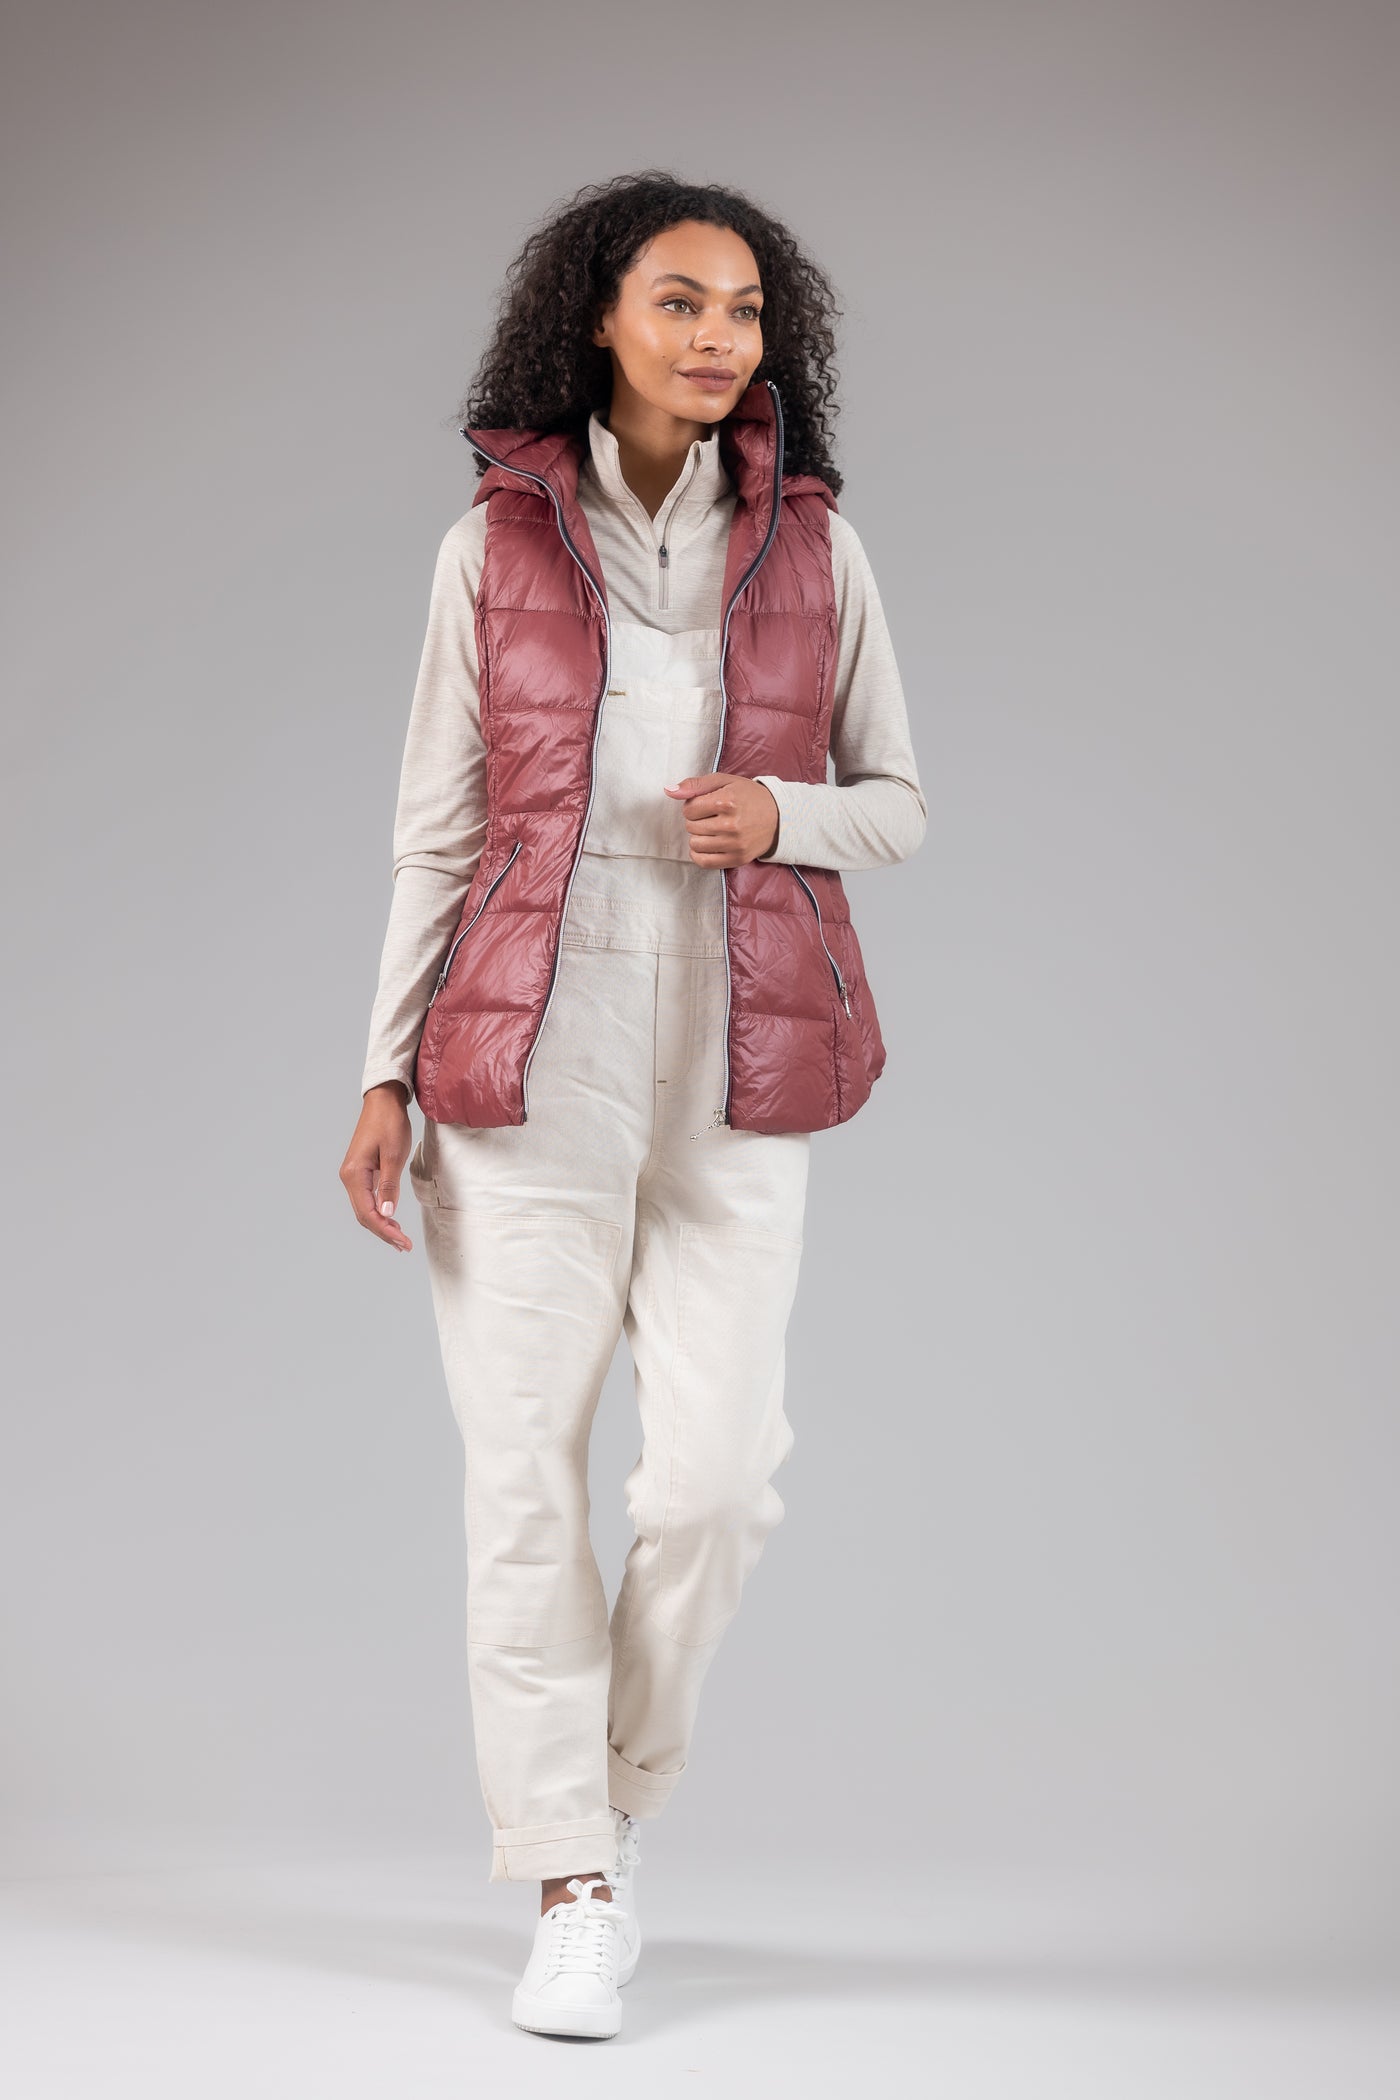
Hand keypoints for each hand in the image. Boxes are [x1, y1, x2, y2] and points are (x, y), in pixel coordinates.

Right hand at [341, 1081, 414, 1251]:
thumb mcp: (394, 1155)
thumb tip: (387, 1214)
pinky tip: (391, 1219)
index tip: (403, 1242)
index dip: (385, 1231)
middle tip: (404, 1246)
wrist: (384, 1101)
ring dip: (381, 1224)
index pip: (368, 1213)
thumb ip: (389, 1186)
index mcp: (354, 1174)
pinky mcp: (361, 1172)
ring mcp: (353, 1175)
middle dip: (384, 1232)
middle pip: (364, 1215)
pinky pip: (367, 1198)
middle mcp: (349, 1177)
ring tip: (400, 1238)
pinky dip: (379, 1212)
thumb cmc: (390, 1123)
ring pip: (365, 1209)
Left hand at [663, 773, 779, 866]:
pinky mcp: (737, 859)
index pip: (689, 809)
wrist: (778, 817)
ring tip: (712, 829)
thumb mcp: (723, 781)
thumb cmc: (748, 796)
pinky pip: (704, 862)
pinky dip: (700, 854)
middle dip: (697, 821)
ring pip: (695, 844)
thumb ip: (695, 784)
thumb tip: (669, 791)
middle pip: (691, 827)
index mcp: (726, 801)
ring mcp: (734, 844)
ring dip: (699, 837)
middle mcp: (731, 824)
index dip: (694, 806)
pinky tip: (708, 844)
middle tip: (712, 817)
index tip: (706, 805)